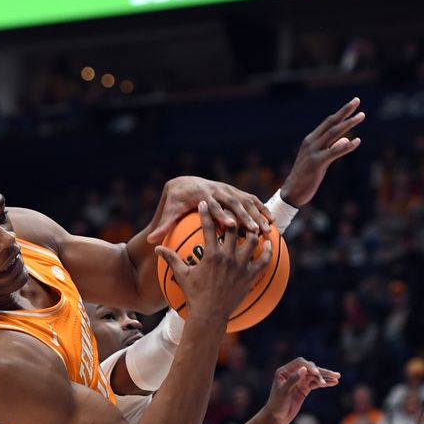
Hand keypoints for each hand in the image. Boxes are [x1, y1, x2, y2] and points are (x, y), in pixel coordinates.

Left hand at [148, 176, 272, 243]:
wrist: (185, 183)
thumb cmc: (177, 201)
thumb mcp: (170, 212)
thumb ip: (163, 226)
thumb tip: (151, 241)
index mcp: (202, 196)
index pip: (212, 205)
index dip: (221, 214)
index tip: (228, 225)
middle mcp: (217, 191)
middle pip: (233, 203)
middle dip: (245, 216)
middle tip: (254, 230)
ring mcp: (228, 190)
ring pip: (246, 202)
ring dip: (257, 214)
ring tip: (267, 229)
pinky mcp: (235, 192)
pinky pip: (251, 200)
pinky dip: (262, 209)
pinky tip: (272, 222)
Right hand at [155, 201, 271, 319]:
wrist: (210, 314)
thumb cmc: (194, 295)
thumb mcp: (181, 275)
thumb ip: (170, 259)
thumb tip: (156, 249)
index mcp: (211, 255)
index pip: (208, 228)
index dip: (206, 213)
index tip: (204, 203)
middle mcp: (228, 257)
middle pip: (234, 229)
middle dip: (233, 216)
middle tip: (233, 208)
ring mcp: (241, 266)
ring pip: (252, 241)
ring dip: (253, 230)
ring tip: (254, 223)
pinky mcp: (251, 276)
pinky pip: (264, 260)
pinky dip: (268, 250)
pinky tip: (270, 243)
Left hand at [261, 358, 339, 423]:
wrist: (276, 417)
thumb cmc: (276, 404)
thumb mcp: (283, 392)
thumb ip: (293, 380)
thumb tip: (304, 369)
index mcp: (284, 371)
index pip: (300, 363)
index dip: (309, 366)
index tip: (316, 373)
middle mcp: (292, 374)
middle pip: (309, 368)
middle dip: (321, 371)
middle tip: (334, 375)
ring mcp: (299, 381)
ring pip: (314, 376)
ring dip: (325, 376)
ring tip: (337, 377)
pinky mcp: (304, 389)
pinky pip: (316, 384)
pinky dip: (324, 383)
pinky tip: (333, 383)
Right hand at [280, 98, 364, 207]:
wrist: (292, 192)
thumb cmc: (306, 177)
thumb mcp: (320, 160)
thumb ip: (332, 148)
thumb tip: (347, 139)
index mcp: (311, 140)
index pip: (328, 123)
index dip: (341, 113)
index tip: (354, 103)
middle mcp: (311, 143)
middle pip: (331, 123)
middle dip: (345, 112)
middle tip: (357, 100)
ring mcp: (313, 152)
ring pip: (333, 134)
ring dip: (348, 124)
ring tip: (361, 116)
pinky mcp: (316, 163)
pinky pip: (334, 152)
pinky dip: (346, 146)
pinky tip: (357, 141)